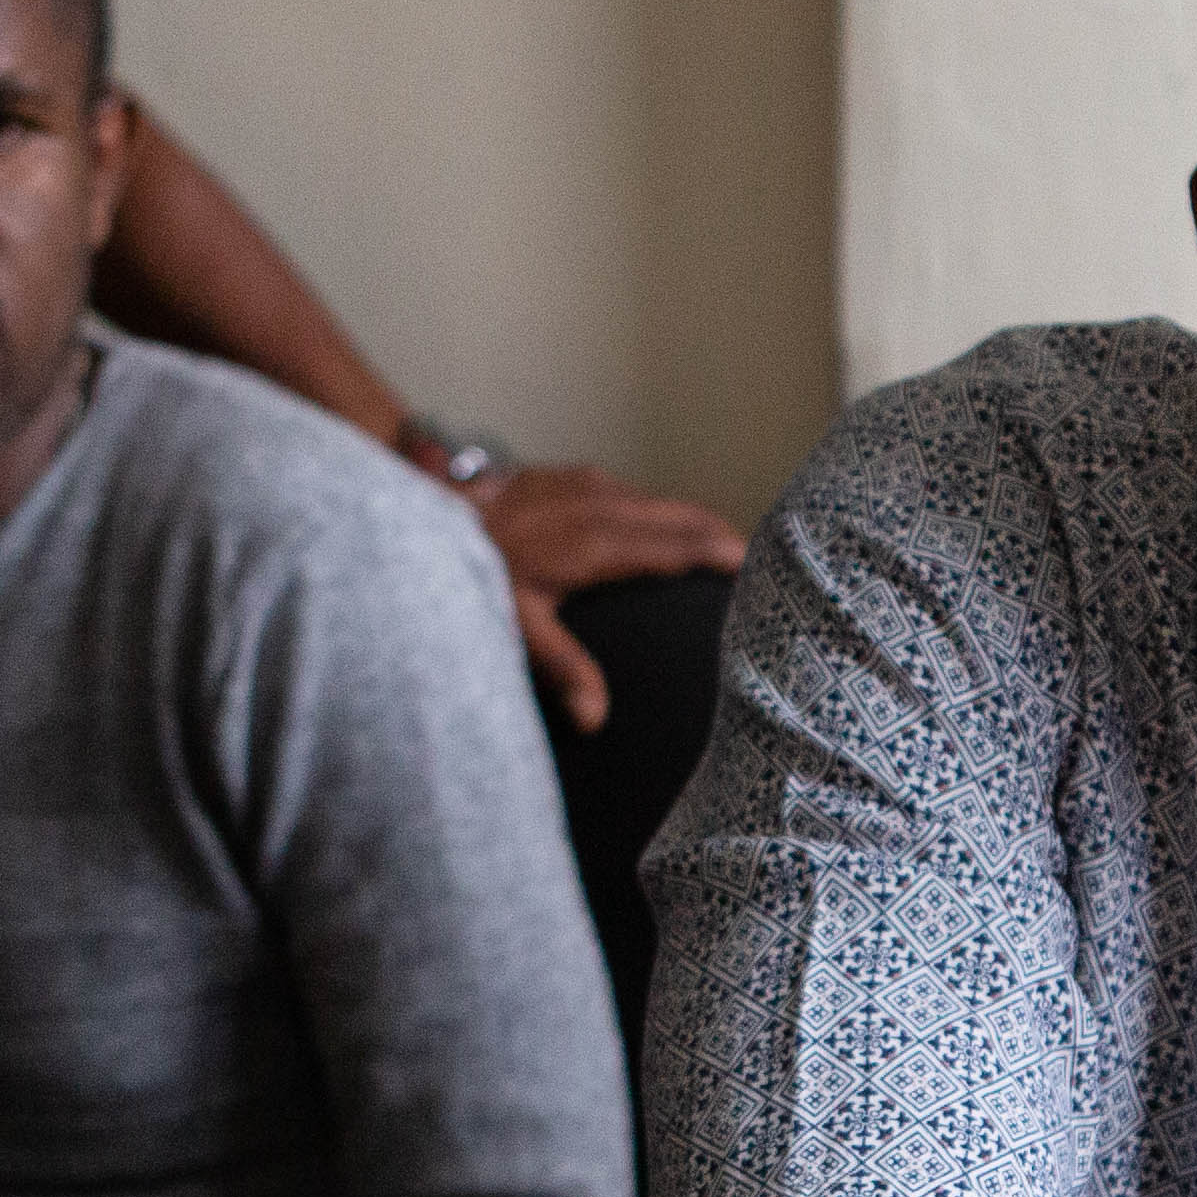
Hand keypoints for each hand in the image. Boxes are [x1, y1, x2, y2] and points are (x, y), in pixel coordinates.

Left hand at [454, 459, 742, 732]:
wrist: (427, 502)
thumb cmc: (472, 566)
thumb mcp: (514, 624)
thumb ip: (561, 668)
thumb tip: (595, 720)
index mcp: (600, 541)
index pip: (682, 544)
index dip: (726, 555)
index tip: (764, 569)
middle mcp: (602, 504)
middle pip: (685, 515)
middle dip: (727, 535)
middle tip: (769, 560)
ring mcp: (588, 485)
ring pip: (662, 501)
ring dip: (697, 522)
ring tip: (730, 550)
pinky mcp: (573, 477)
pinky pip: (636, 494)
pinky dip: (664, 513)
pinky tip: (667, 533)